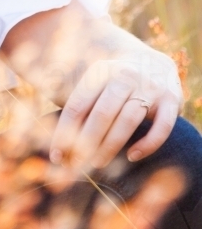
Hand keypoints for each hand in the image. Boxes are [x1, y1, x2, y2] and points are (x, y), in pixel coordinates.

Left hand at [50, 55, 182, 169]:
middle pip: (102, 113)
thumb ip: (78, 106)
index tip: (56, 155)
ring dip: (110, 146)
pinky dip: (147, 144)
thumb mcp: (95, 83)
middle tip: (76, 165)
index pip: (78, 104)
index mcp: (101, 71)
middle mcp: (125, 76)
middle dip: (86, 142)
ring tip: (97, 163)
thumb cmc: (114, 83)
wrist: (154, 63)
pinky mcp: (172, 100)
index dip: (64, 132)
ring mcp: (150, 87)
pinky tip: (132, 156)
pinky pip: (162, 127)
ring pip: (128, 121)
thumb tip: (56, 142)